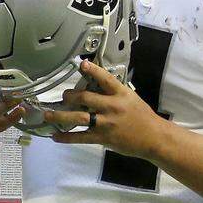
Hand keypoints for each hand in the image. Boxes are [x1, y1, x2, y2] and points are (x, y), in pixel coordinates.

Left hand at [43, 59, 168, 157]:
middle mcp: (112, 106)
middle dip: (70, 96)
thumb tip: (96, 87)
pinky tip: (56, 136)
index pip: (105, 79)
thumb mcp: (131, 98)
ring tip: (48, 114)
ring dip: (60, 116)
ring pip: (78, 118)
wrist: (154, 137)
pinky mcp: (102, 138)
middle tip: (63, 97)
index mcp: (121, 94)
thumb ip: (114, 93)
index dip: (92, 71)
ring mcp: (106, 123)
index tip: (81, 64)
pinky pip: (80, 137)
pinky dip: (66, 137)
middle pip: (85, 98)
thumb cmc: (142, 117)